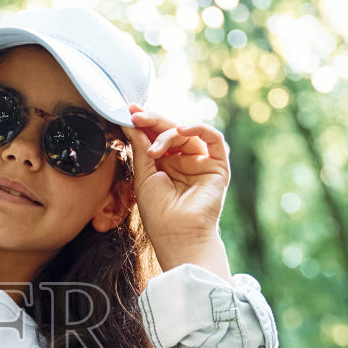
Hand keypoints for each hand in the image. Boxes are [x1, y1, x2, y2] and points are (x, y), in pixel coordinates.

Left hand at [123, 105, 231, 274]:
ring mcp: (201, 162)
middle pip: (171, 131)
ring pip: (188, 133)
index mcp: (165, 165)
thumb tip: (131, 123)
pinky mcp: (218, 166)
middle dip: (153, 121)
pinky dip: (199, 128)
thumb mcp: (144, 176)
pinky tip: (182, 130)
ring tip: (154, 148)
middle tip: (136, 115)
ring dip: (169, 133)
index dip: (144, 123)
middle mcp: (184, 161)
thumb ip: (141, 149)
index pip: (156, 136)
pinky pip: (214, 139)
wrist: (178, 236)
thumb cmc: (159, 214)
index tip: (129, 112)